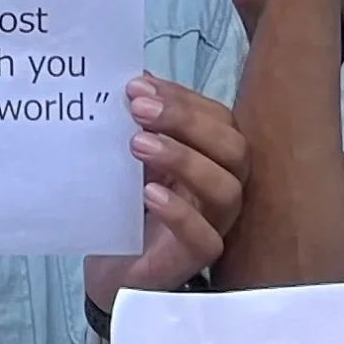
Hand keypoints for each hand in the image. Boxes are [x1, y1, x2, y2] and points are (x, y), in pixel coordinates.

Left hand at [86, 77, 243, 308]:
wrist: (109, 267)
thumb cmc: (125, 207)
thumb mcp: (127, 158)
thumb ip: (136, 125)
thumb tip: (134, 76)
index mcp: (210, 158)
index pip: (219, 119)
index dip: (184, 100)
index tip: (137, 87)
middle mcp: (220, 188)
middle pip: (234, 149)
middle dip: (187, 123)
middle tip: (137, 111)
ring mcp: (213, 224)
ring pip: (226, 189)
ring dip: (184, 159)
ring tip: (137, 145)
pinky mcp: (194, 259)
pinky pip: (205, 238)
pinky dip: (180, 213)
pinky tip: (149, 194)